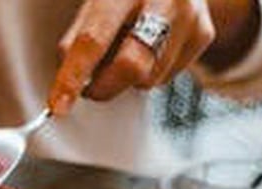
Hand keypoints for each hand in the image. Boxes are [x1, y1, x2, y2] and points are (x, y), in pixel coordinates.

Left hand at [50, 0, 222, 114]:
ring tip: (128, 46)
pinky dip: (151, 71)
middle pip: (131, 66)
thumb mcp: (98, 0)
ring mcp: (189, 16)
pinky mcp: (203, 33)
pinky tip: (152, 45)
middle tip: (89, 88)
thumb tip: (67, 82)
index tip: (59, 106)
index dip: (73, 76)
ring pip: (149, 79)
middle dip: (104, 87)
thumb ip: (79, 36)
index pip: (94, 40)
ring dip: (129, 77)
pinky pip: (167, 77)